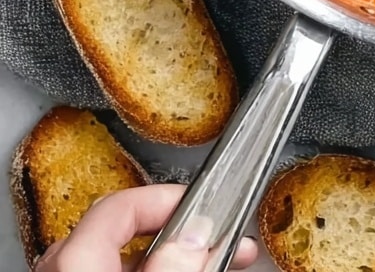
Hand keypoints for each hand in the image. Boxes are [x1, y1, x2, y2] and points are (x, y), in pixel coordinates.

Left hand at [33, 184, 257, 271]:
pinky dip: (155, 270)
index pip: (124, 202)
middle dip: (184, 229)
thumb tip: (201, 229)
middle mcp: (63, 267)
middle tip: (224, 237)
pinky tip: (190, 271)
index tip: (211, 205)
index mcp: (73, 258)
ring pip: (126, 258)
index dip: (173, 197)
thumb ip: (173, 264)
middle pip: (128, 229)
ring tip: (222, 259)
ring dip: (178, 254)